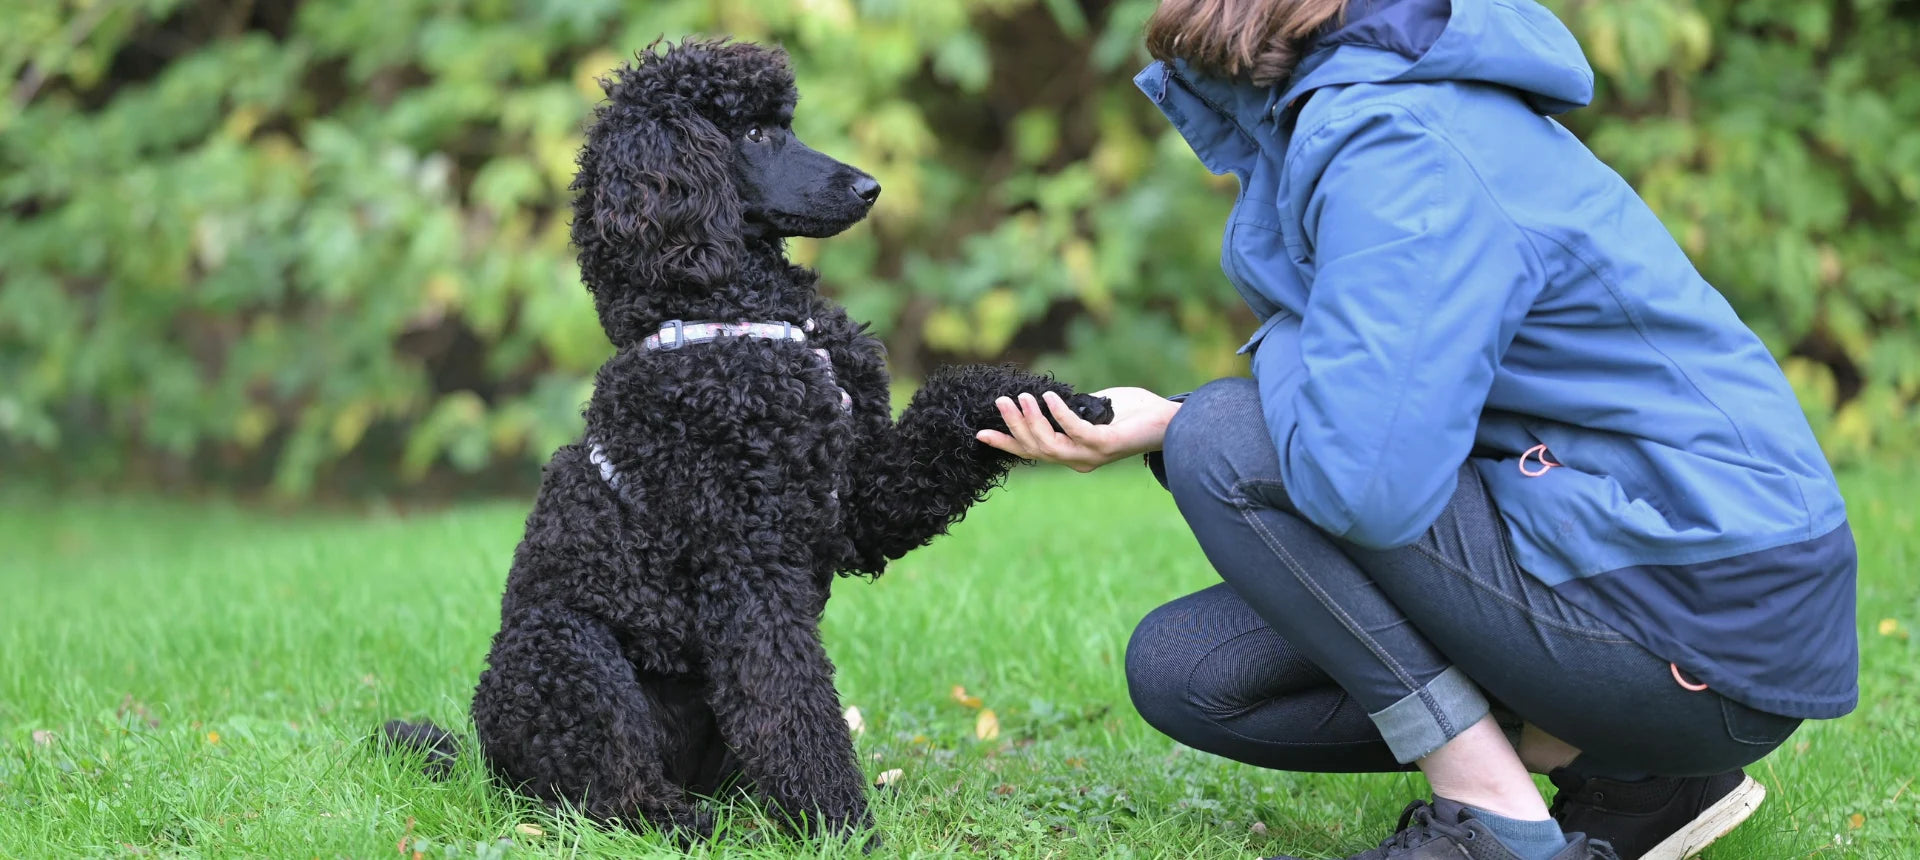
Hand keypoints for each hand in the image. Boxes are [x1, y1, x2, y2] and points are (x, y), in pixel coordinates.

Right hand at [975, 387, 1180, 471]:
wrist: (1171, 421)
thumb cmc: (1134, 412)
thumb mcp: (1094, 409)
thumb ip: (1071, 409)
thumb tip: (1049, 397)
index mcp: (1074, 454)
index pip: (1032, 451)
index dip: (1006, 443)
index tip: (981, 432)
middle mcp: (1079, 460)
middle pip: (1035, 448)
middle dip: (1014, 425)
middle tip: (1000, 401)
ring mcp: (1091, 455)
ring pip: (1050, 444)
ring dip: (1032, 421)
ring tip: (1021, 398)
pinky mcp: (1105, 445)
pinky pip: (1075, 431)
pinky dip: (1059, 414)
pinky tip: (1049, 397)